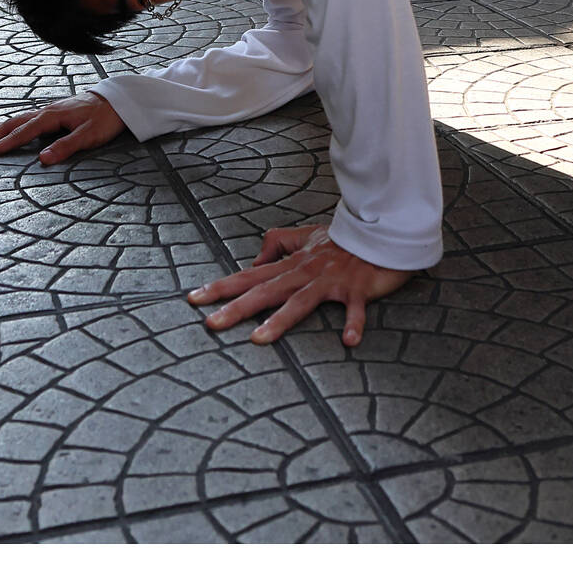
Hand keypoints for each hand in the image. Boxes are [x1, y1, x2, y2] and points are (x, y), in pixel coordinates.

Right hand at [0, 94, 127, 165]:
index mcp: (50, 117)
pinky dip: (9, 123)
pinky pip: (24, 118)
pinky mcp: (52, 113)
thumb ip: (66, 147)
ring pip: (15, 120)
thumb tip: (42, 160)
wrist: (118, 100)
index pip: (19, 134)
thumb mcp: (89, 135)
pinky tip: (5, 127)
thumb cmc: (105, 118)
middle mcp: (45, 112)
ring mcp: (47, 111)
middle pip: (11, 124)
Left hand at [188, 222, 411, 347]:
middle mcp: (305, 273)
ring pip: (300, 302)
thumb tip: (255, 262)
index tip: (194, 299)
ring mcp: (330, 281)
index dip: (221, 288)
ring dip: (279, 321)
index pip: (248, 276)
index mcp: (290, 265)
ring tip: (259, 339)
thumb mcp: (305, 236)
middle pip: (265, 292)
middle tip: (211, 324)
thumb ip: (277, 244)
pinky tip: (348, 342)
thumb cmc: (342, 239)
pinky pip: (355, 309)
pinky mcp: (357, 289)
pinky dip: (353, 324)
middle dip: (237, 308)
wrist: (379, 230)